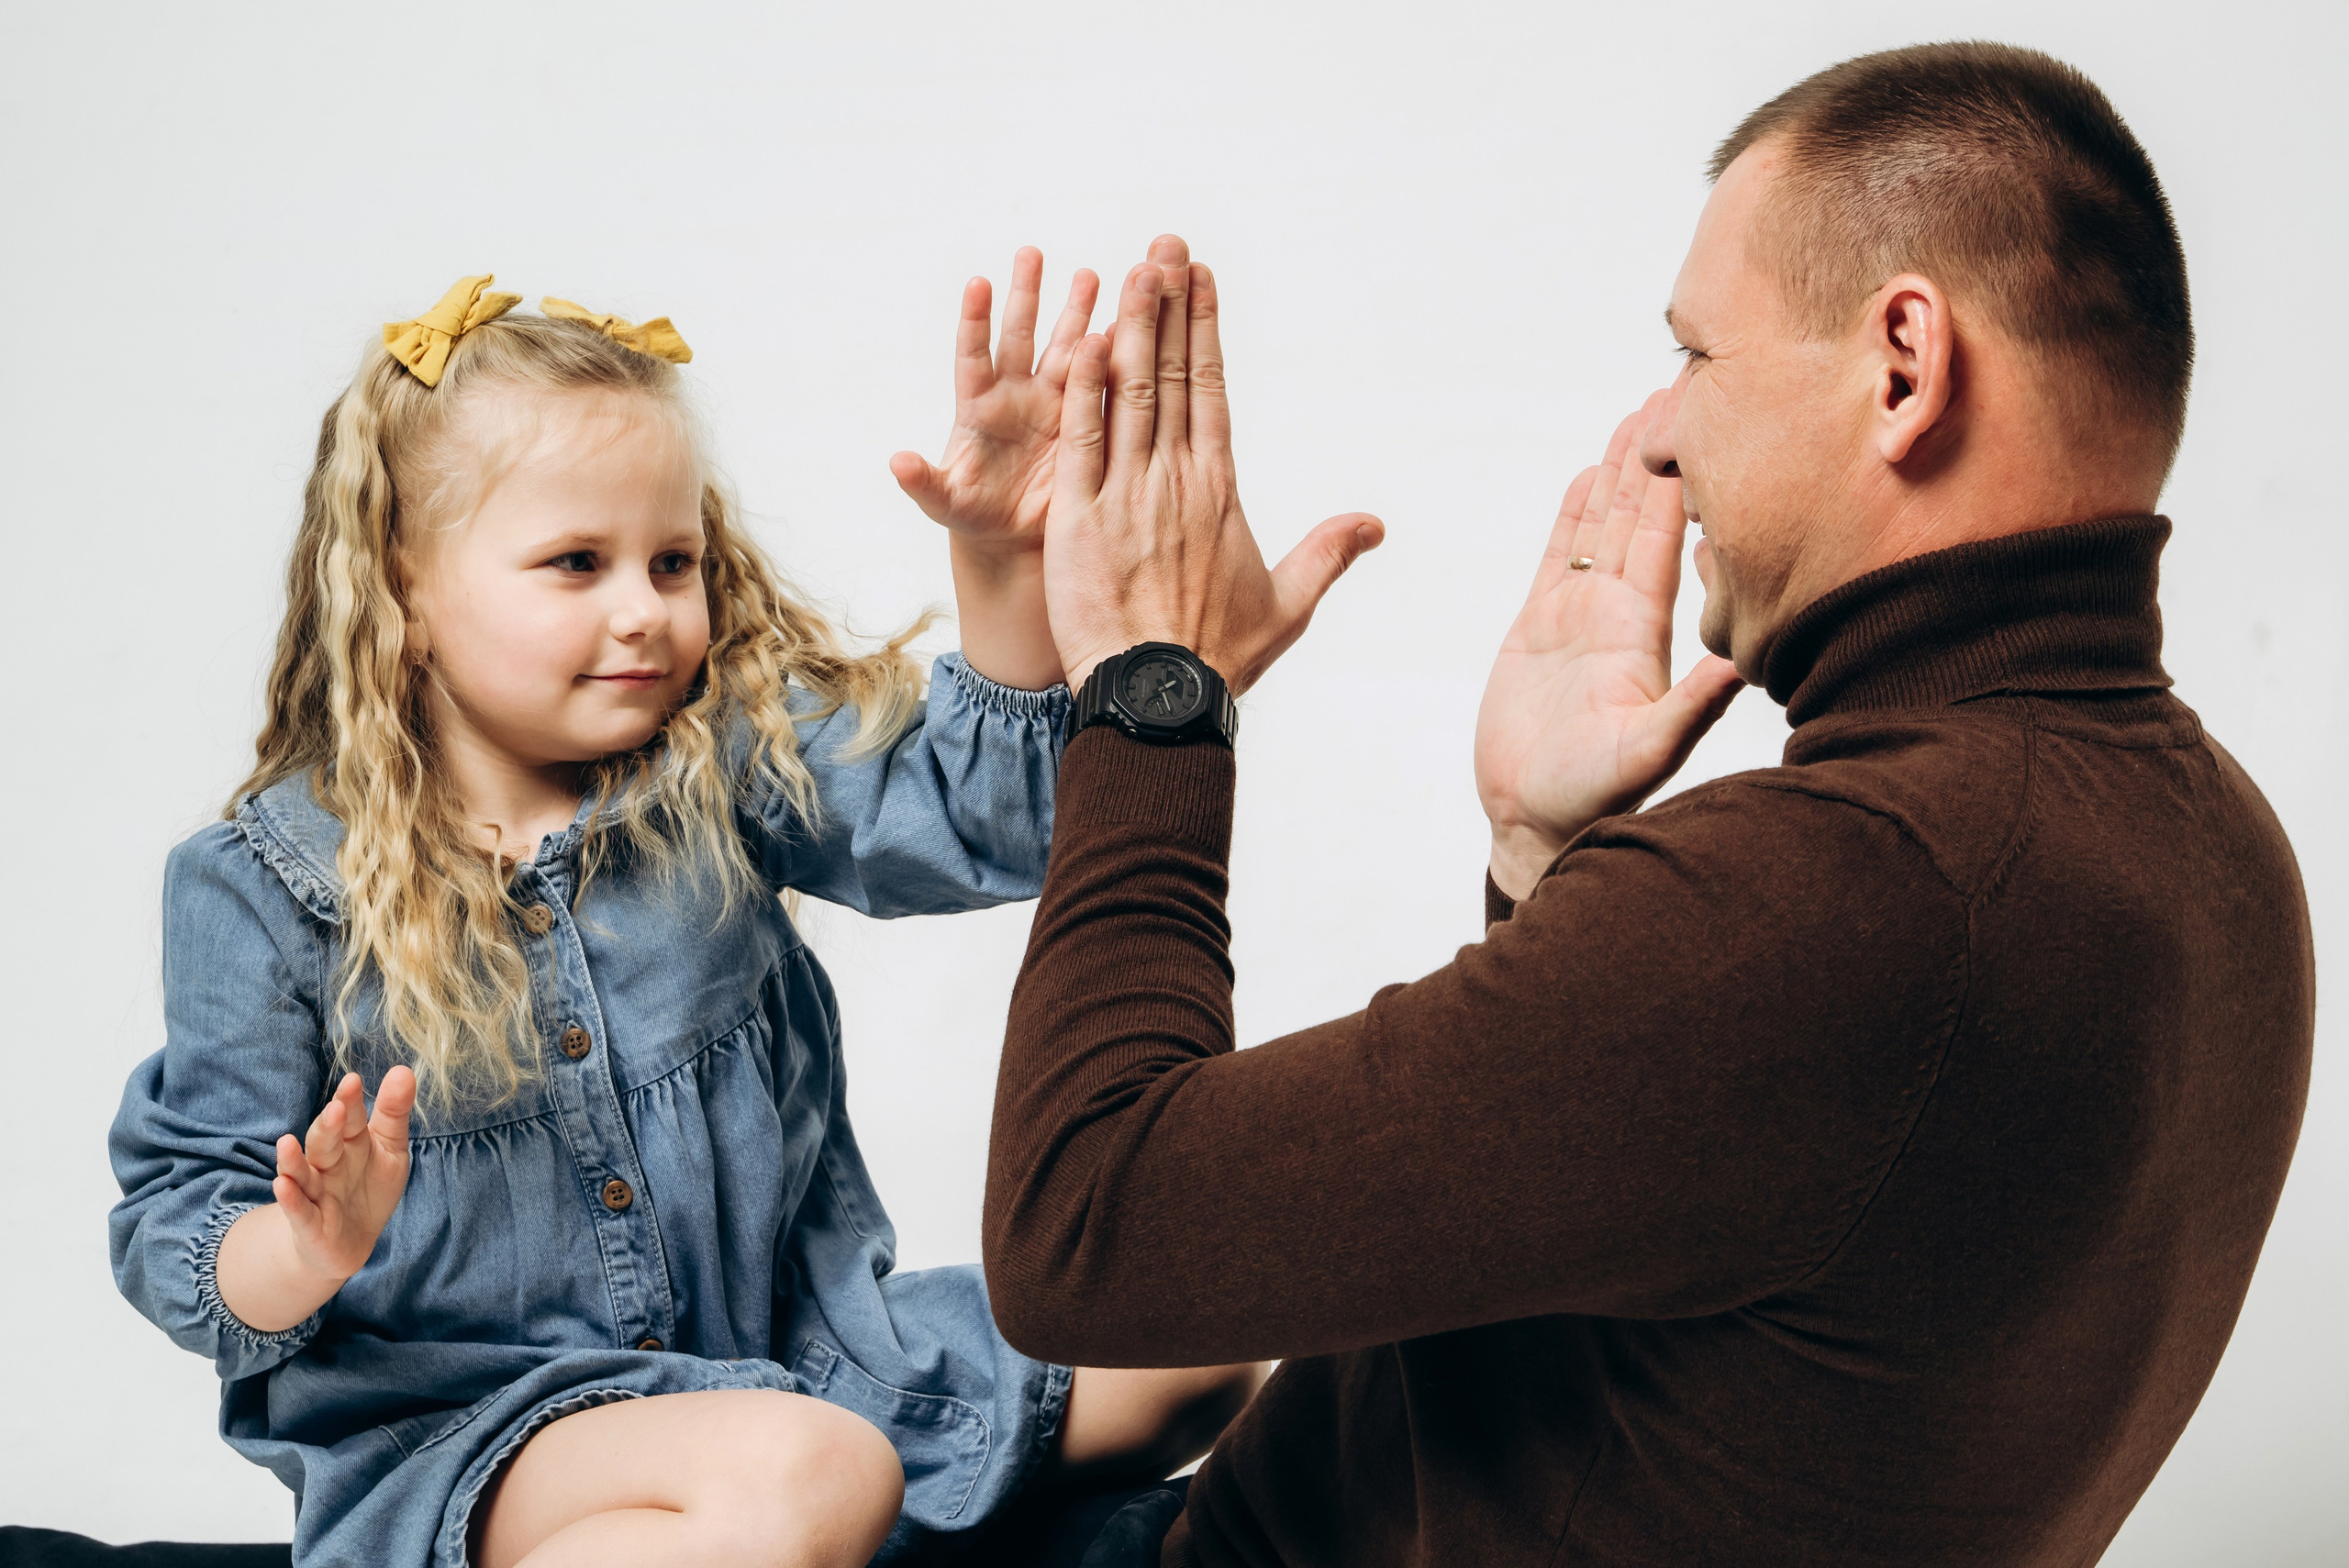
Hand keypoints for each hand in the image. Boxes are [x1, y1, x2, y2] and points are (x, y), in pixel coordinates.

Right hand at [272, 1066, 415, 1284]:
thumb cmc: (369, 1188)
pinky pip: (299, 1211)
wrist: (349, 1244)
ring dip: (293, 1160)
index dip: (350, 1102)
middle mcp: (328, 1164)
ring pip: (303, 1174)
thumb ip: (394, 1113)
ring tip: (286, 1142)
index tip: (354, 1081)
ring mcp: (316, 1194)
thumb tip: (403, 1070)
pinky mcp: (310, 1225)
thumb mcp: (390, 1150)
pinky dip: (290, 1200)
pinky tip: (281, 1185)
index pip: (350, 1119)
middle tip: (336, 1108)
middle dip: (328, 1126)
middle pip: (325, 1142)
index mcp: (350, 1143)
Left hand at [891, 248, 1100, 555]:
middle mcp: (1016, 394)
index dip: (976, 321)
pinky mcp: (1083, 418)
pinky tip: (1130, 327)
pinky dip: (1114, 354)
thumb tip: (897, 462)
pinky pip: (1099, 380)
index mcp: (978, 407)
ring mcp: (1052, 402)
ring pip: (1065, 347)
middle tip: (1031, 252)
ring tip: (1091, 274)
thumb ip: (924, 481)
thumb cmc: (973, 512)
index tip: (978, 282)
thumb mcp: (945, 501)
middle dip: (1026, 294)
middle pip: (1020, 336)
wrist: (1014, 532)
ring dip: (1077, 311)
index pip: (974, 354)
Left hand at [1043, 234, 1381, 692]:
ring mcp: (1125, 494)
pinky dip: (1082, 391)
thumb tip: (1374, 524)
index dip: (1202, 329)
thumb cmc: (1221, 658)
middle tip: (1164, 245)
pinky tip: (1082, 341)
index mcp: (1218, 489)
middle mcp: (1174, 479)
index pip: (1211, 389)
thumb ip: (1327, 554)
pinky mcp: (1079, 519)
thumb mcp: (1287, 604)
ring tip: (1131, 270)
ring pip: (1126, 393)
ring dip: (1127, 327)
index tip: (1200, 280)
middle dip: (1166, 305)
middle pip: (1169, 374)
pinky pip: (1080, 442)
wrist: (1161, 698)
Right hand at [1475, 398, 1744, 898]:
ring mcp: (1579, 617)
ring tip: (1640, 414)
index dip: (1685, 476)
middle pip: (1642, 513)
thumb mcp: (1648, 752)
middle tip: (1684, 385)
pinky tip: (1590, 473)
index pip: (1670, 536)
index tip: (1707, 418)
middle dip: (1661, 452)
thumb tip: (1743, 664)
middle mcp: (1619, 614)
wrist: (1534, 821)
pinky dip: (1574, 514)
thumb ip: (1692, 706)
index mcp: (1646, 632)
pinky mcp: (1537, 626)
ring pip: (1604, 525)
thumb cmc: (1593, 799)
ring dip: (1622, 471)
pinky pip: (1558, 554)